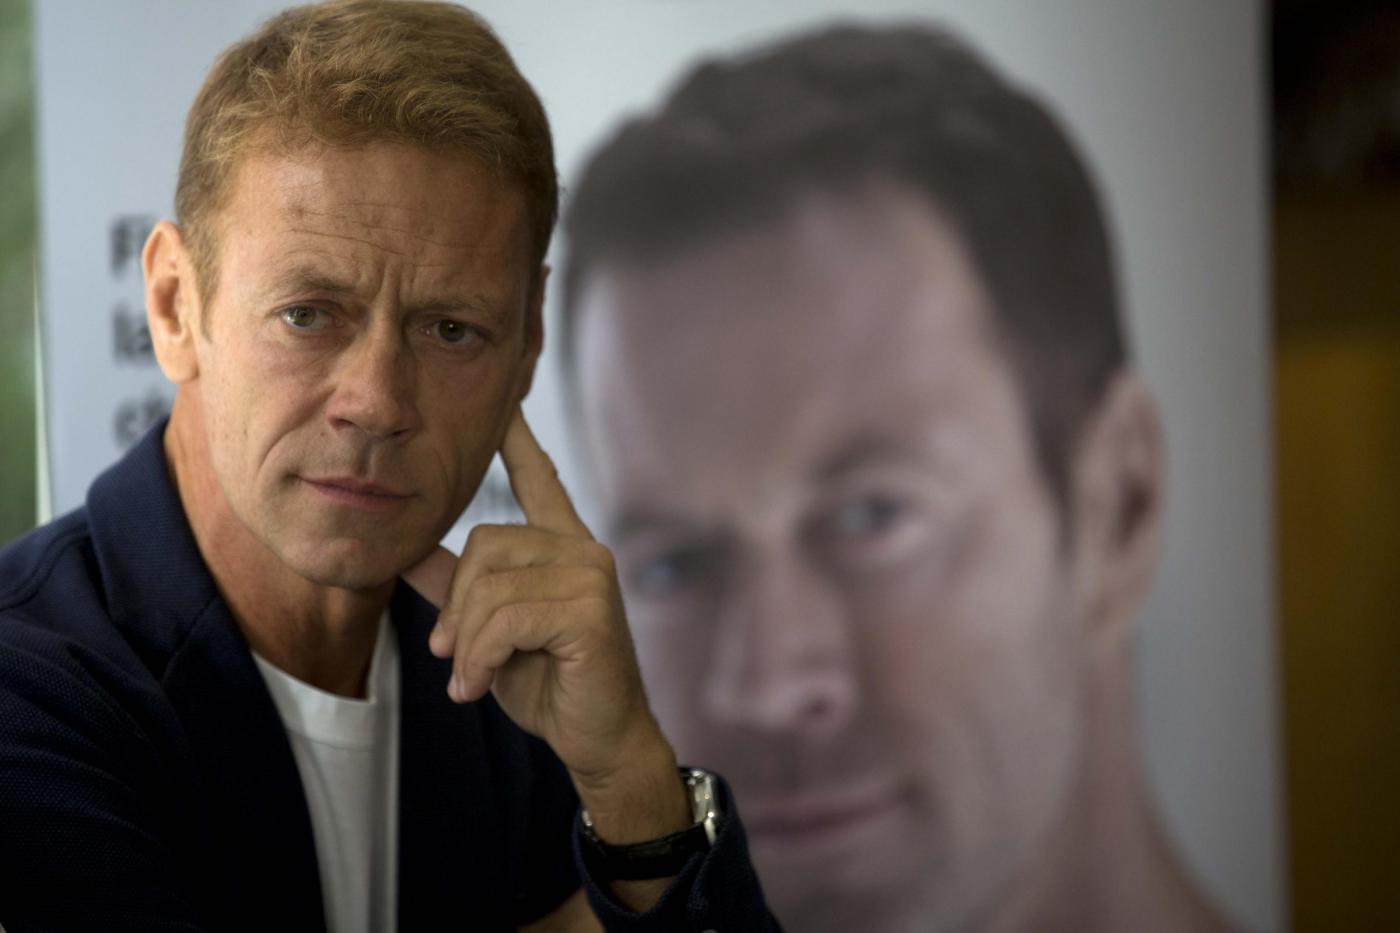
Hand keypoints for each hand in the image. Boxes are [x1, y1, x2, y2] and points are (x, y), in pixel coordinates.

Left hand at [401, 407, 677, 800]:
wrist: (597, 737)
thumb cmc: (549, 683)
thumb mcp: (490, 632)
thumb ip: (456, 590)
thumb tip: (407, 554)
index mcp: (562, 547)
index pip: (541, 479)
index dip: (520, 442)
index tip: (507, 402)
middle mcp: (582, 549)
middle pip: (485, 543)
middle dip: (456, 607)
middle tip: (451, 655)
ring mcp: (591, 575)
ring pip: (490, 586)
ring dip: (465, 644)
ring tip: (468, 679)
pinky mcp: (590, 609)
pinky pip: (506, 618)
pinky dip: (481, 658)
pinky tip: (480, 686)